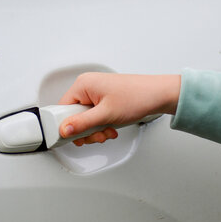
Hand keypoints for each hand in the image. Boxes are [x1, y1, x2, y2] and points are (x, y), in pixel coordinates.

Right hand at [58, 72, 180, 145]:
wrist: (159, 95)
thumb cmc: (137, 97)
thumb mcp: (106, 115)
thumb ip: (82, 124)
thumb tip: (64, 129)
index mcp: (83, 84)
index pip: (61, 108)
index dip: (68, 125)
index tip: (76, 136)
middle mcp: (88, 86)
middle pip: (74, 115)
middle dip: (86, 130)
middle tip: (97, 135)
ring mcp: (96, 92)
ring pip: (85, 118)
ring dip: (95, 130)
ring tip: (108, 131)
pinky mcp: (104, 98)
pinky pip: (95, 115)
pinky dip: (102, 124)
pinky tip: (111, 127)